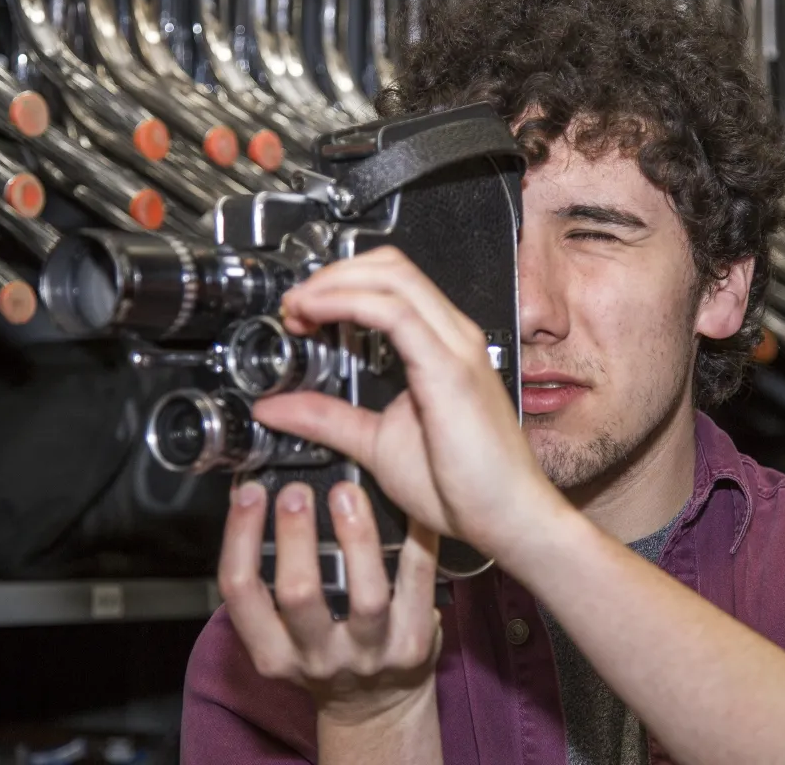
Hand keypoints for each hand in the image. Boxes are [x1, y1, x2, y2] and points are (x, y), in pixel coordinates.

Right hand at [218, 475, 442, 724]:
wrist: (378, 705)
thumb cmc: (327, 653)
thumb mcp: (282, 632)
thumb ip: (272, 577)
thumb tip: (258, 496)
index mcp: (273, 650)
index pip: (241, 591)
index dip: (239, 537)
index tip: (248, 493)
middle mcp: (317, 656)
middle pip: (299, 593)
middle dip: (294, 535)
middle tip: (296, 491)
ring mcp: (369, 653)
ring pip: (365, 596)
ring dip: (356, 538)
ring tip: (347, 493)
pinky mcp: (413, 645)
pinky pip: (418, 583)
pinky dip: (416, 541)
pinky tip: (410, 508)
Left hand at [250, 245, 565, 561]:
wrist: (508, 519)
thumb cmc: (465, 486)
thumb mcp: (376, 444)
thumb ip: (328, 419)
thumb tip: (275, 407)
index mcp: (440, 348)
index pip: (390, 284)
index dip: (338, 285)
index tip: (299, 312)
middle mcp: (452, 337)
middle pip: (389, 266)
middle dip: (332, 274)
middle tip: (294, 305)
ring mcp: (455, 348)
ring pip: (392, 276)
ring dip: (334, 283)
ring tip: (299, 307)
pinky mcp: (449, 368)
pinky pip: (395, 314)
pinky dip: (348, 302)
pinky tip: (317, 315)